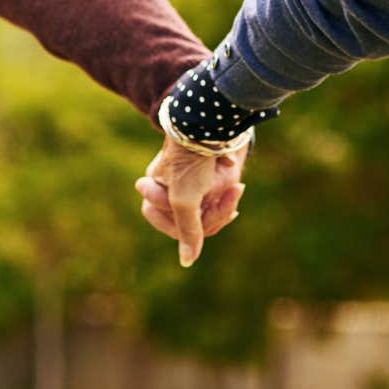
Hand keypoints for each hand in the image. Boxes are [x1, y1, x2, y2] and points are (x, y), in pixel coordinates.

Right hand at [135, 137, 246, 266]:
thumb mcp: (185, 200)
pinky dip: (228, 197)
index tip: (198, 210)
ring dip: (223, 204)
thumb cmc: (191, 161)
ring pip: (206, 212)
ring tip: (235, 188)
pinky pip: (217, 201)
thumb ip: (187, 231)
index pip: (164, 222)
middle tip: (227, 196)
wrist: (217, 125)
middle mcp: (169, 187)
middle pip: (190, 220)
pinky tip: (235, 189)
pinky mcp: (209, 179)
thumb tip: (187, 262)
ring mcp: (190, 184)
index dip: (184, 225)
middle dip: (211, 213)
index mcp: (153, 187)